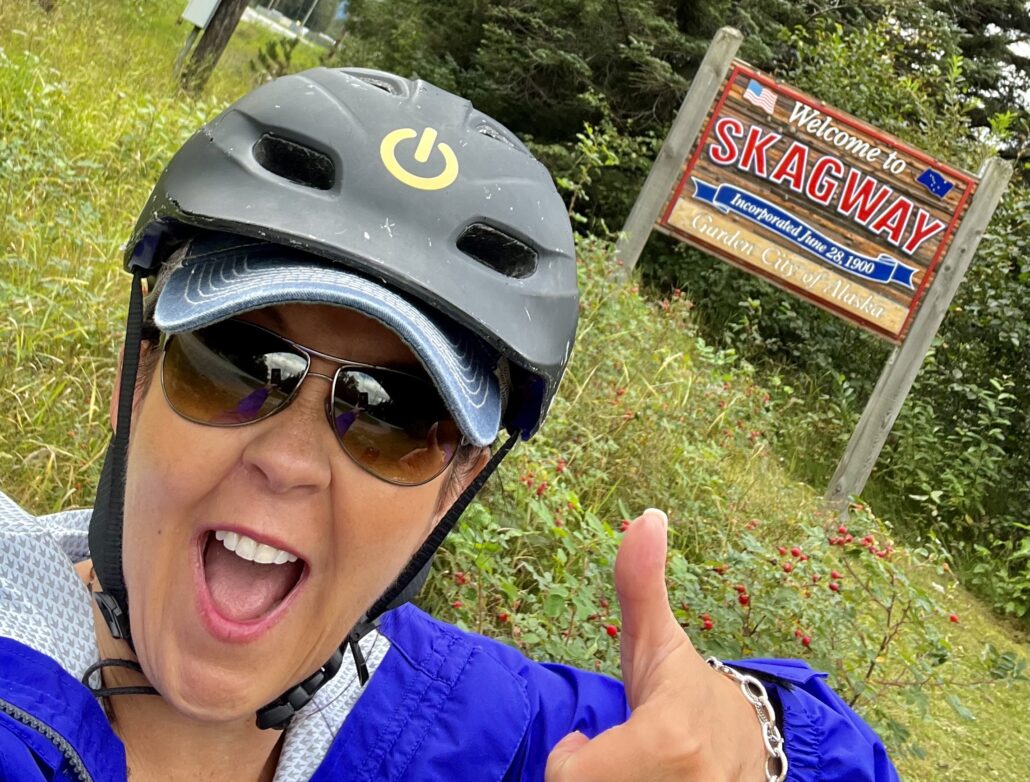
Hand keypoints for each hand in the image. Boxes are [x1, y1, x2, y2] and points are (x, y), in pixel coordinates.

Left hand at [545, 509, 766, 780]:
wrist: (752, 744)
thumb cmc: (685, 692)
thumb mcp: (655, 642)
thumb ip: (640, 584)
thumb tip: (645, 517)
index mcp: (669, 743)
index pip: (570, 777)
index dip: (571, 762)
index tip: (587, 743)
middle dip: (591, 778)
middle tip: (611, 762)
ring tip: (627, 771)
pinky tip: (639, 781)